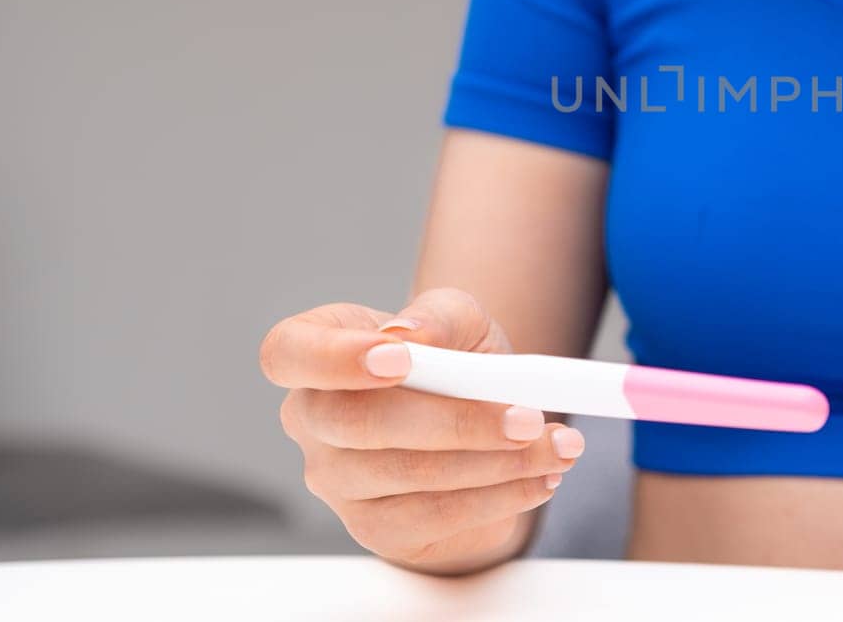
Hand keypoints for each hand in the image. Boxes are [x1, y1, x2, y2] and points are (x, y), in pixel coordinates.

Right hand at [259, 287, 584, 574]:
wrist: (479, 419)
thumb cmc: (454, 359)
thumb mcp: (459, 320)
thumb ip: (438, 316)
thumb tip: (410, 335)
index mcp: (315, 349)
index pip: (287, 353)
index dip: (333, 359)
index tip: (400, 360)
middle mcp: (311, 417)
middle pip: (357, 424)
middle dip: (454, 422)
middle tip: (527, 417)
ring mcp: (336, 478)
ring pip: (407, 474)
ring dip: (496, 462)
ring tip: (555, 446)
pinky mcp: (374, 526)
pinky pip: (434, 515)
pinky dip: (498, 496)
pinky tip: (540, 477)